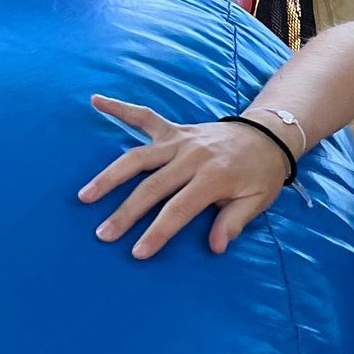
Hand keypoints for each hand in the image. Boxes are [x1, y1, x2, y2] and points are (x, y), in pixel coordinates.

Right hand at [78, 96, 290, 258]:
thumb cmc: (260, 175)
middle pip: (152, 187)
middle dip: (126, 213)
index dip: (158, 232)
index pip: (179, 209)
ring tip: (85, 196)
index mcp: (214, 178)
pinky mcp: (174, 129)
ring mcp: (180, 140)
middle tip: (103, 234)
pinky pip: (144, 116)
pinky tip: (96, 101)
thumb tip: (216, 247)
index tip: (138, 252)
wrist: (268, 135)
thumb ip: (233, 222)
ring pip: (138, 157)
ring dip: (110, 176)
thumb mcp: (256, 201)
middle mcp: (192, 157)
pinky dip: (120, 108)